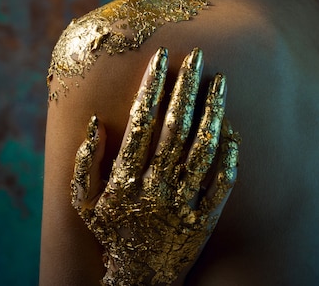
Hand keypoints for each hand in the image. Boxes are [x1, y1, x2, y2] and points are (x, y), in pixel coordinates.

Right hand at [71, 47, 239, 285]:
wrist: (140, 277)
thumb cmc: (111, 231)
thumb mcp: (84, 202)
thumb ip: (85, 162)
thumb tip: (94, 121)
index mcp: (126, 177)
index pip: (141, 121)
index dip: (152, 86)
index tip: (162, 56)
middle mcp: (156, 185)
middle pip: (175, 127)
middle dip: (186, 86)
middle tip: (198, 54)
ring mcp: (183, 202)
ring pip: (202, 149)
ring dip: (213, 111)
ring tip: (222, 80)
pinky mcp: (204, 219)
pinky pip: (222, 184)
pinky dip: (229, 157)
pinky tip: (233, 130)